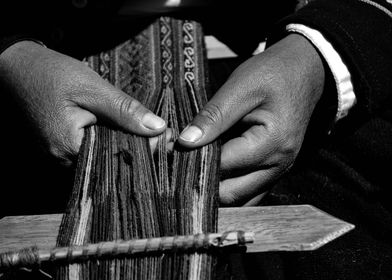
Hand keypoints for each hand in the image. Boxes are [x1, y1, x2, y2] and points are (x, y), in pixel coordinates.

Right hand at [0, 41, 165, 165]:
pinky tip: (126, 131)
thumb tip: (157, 128)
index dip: (145, 149)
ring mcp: (62, 154)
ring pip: (103, 154)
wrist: (19, 66)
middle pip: (111, 159)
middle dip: (138, 147)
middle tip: (164, 137)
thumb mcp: (93, 89)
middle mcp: (64, 159)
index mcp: (69, 148)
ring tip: (151, 135)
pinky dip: (111, 139)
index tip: (168, 140)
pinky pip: (93, 148)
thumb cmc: (52, 74)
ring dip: (126, 143)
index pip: (118, 157)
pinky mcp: (63, 145)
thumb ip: (125, 110)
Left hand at [178, 34, 324, 205]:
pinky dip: (229, 187)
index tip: (170, 152)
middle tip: (177, 164)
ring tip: (192, 169)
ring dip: (215, 190)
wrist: (305, 72)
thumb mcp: (241, 87)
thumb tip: (184, 142)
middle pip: (231, 194)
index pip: (223, 167)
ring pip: (240, 199)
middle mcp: (279, 165)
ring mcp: (279, 171)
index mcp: (272, 144)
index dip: (193, 162)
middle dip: (201, 183)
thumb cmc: (273, 74)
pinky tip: (212, 171)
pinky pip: (249, 191)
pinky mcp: (275, 169)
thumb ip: (213, 117)